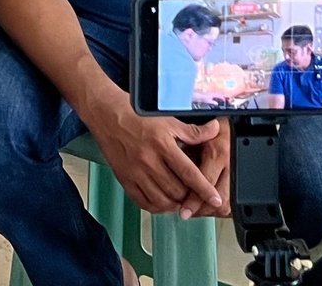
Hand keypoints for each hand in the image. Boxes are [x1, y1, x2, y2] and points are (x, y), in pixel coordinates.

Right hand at [97, 111, 224, 217]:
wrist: (105, 114)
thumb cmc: (135, 115)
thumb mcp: (167, 119)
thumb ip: (192, 131)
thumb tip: (215, 131)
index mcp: (162, 144)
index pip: (189, 173)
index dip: (204, 189)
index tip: (215, 199)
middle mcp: (148, 160)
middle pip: (176, 190)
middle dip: (189, 195)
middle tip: (194, 193)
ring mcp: (135, 172)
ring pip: (161, 200)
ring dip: (174, 203)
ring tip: (180, 198)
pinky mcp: (124, 179)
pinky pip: (143, 202)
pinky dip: (156, 207)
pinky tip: (162, 201)